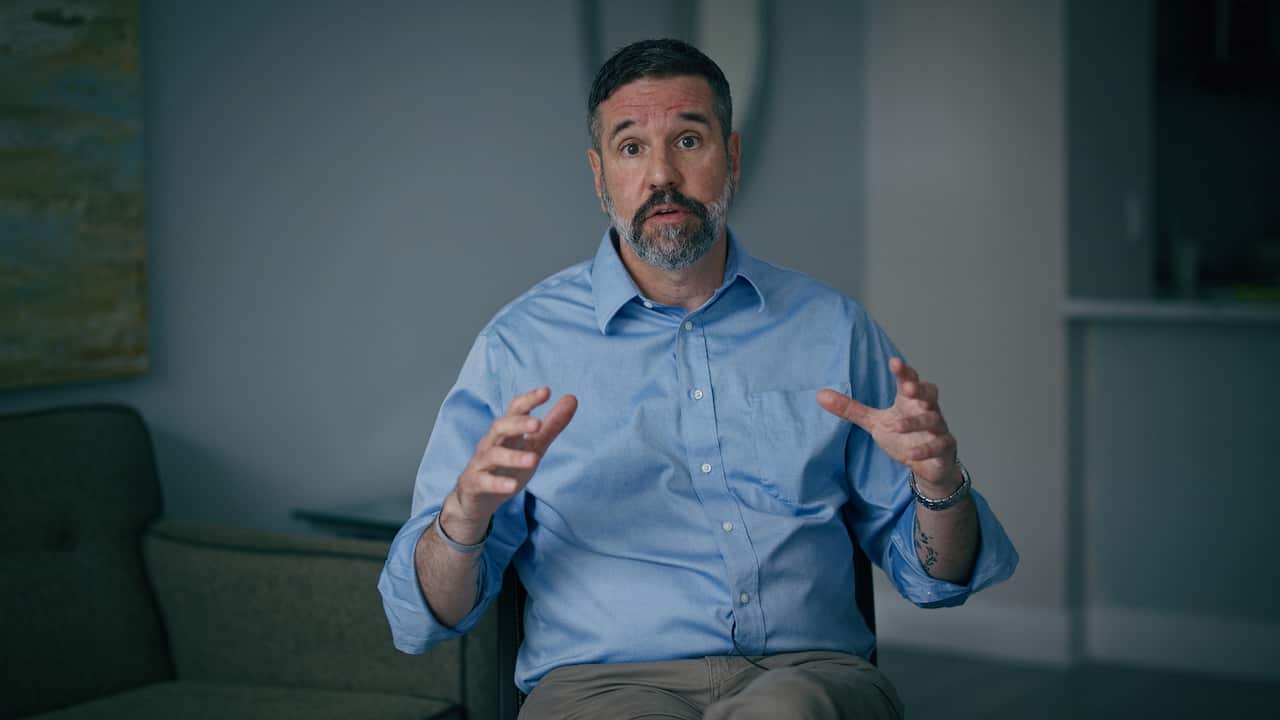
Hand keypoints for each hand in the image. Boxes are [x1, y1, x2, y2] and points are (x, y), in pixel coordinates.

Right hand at [444, 386, 577, 541]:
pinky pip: (484, 481)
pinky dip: (498, 483)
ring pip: (493, 455)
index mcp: (506, 431)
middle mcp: (491, 443)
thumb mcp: (533, 445)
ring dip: (513, 457)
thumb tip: (572, 398)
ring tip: (534, 460)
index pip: (515, 409)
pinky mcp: (475, 483)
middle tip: (538, 423)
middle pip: (500, 426)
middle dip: (517, 423)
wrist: (476, 498)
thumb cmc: (507, 467)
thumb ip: (551, 425)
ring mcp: (481, 463)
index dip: (528, 399)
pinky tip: (513, 486)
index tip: (546, 391)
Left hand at [816, 358, 959, 490]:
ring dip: (915, 423)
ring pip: (933, 419)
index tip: (894, 362)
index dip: (903, 371)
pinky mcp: (944, 447)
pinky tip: (911, 454)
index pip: (909, 380)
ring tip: (896, 427)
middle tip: (908, 388)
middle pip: (929, 392)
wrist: (928, 464)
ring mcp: (937, 428)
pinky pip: (939, 445)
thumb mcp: (875, 422)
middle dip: (920, 389)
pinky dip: (926, 449)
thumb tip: (820, 395)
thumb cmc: (904, 435)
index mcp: (909, 400)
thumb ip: (851, 409)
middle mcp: (926, 410)